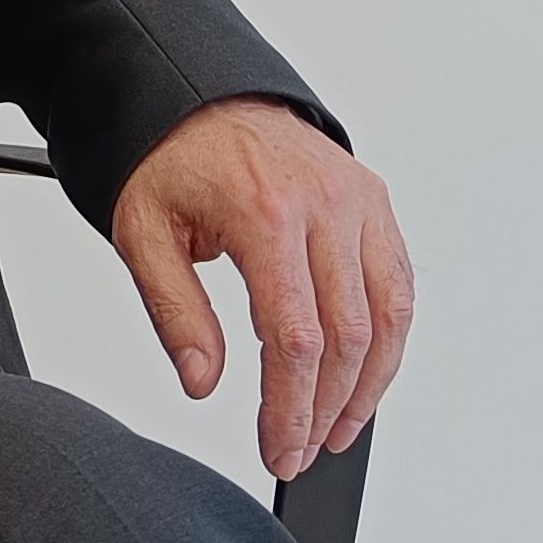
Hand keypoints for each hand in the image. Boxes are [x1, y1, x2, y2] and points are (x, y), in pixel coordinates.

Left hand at [110, 99, 413, 483]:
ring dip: (370, 384)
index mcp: (265, 211)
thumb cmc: (170, 158)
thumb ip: (174, 312)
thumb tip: (201, 380)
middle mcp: (324, 202)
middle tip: (301, 448)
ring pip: (389, 314)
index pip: (295, 338)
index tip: (278, 447)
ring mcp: (357, 198)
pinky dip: (389, 338)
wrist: (198, 95)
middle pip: (347, 336)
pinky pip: (398, 283)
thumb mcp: (143, 232)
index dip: (290, 408)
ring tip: (338, 426)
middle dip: (327, 408)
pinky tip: (364, 374)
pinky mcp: (372, 200)